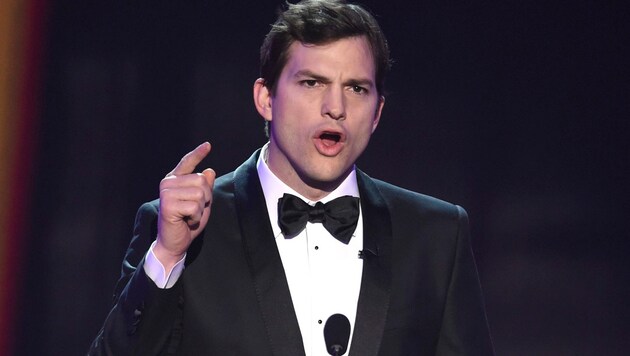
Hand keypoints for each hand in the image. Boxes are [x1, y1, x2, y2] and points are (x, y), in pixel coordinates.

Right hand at [154, 142, 215, 268]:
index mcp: (175, 180)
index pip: (187, 162)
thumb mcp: (202, 203)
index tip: (208, 145)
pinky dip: (196, 217)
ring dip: (200, 209)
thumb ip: (205, 187)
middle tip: (193, 210)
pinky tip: (186, 221)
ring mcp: (166, 192)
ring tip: (189, 216)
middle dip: (205, 198)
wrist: (175, 243)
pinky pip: (195, 206)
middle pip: (202, 180)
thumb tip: (209, 170)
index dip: (198, 154)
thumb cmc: (188, 222)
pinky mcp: (168, 204)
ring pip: (200, 194)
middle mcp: (168, 183)